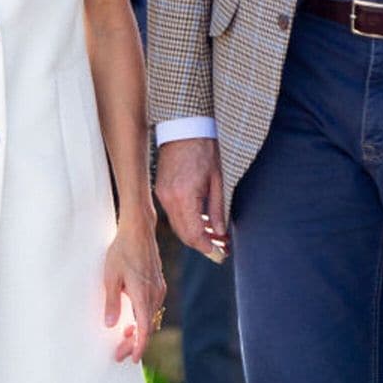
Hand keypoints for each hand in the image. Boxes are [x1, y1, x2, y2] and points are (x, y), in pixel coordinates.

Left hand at [103, 217, 165, 362]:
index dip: (138, 346)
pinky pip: (152, 306)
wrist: (138, 230)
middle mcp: (155, 294)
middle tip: (120, 352)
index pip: (144, 329)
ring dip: (139, 329)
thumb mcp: (110, 276)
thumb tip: (111, 325)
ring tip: (123, 337)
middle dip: (135, 341)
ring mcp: (158, 288)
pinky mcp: (158, 282)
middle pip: (148, 326)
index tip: (132, 358)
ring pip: (151, 316)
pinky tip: (132, 318)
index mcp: (143, 295)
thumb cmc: (122, 250)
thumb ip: (112, 302)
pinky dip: (143, 316)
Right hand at [155, 138, 228, 258]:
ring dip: (195, 235)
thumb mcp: (217, 180)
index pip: (194, 234)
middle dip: (202, 245)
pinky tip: (202, 221)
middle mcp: (169, 198)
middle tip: (221, 249)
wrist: (183, 127)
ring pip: (177, 226)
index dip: (208, 248)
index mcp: (184, 195)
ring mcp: (162, 194)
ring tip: (215, 237)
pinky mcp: (160, 189)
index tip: (221, 254)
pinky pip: (173, 214)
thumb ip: (217, 210)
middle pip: (184, 234)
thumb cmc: (204, 149)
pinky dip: (187, 222)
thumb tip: (220, 234)